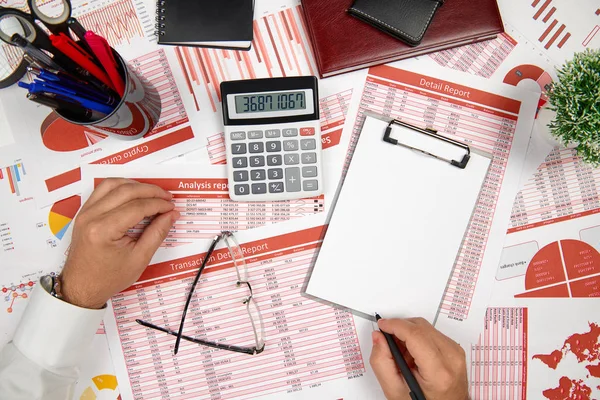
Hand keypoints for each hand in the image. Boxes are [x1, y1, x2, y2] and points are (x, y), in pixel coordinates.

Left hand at [60, 179, 179, 308]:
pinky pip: (102, 190)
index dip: (159, 204)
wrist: (81, 288)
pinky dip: (120, 188)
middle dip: (150, 191)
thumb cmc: (107, 278)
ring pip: (112, 184)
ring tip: (151, 194)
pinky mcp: (84, 213)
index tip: (171, 207)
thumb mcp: (139, 259)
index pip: (137, 206)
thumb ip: (157, 233)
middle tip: (167, 197)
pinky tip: (133, 195)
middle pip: (126, 190)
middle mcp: (91, 217)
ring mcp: (85, 213)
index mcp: (104, 230)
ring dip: (134, 185)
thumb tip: (171, 215)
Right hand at [370, 318, 467, 399]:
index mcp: (438, 372)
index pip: (415, 335)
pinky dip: (418, 337)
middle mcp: (451, 358)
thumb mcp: (395, 390)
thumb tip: (378, 337)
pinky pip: (432, 332)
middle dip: (399, 328)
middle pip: (420, 327)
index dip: (395, 325)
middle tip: (388, 341)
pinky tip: (413, 353)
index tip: (382, 325)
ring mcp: (456, 352)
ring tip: (403, 353)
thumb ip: (381, 362)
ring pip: (426, 326)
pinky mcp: (455, 348)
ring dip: (409, 333)